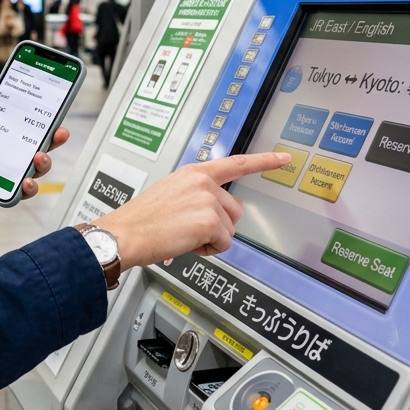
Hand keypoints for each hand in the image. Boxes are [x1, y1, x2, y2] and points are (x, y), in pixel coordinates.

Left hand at [0, 83, 68, 226]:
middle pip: (38, 146)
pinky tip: (26, 182)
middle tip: (60, 133)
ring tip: (39, 157)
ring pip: (35, 170)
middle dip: (54, 139)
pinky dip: (29, 188)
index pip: (24, 126)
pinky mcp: (1, 192)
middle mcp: (5, 154)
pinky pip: (21, 193)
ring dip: (44, 163)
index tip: (54, 110)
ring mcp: (5, 174)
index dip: (42, 119)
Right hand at [95, 153, 291, 269]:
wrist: (125, 233)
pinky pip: (223, 244)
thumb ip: (196, 194)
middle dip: (218, 225)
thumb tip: (214, 211)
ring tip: (182, 236)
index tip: (284, 158)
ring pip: (229, 229)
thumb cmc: (141, 219)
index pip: (236, 163)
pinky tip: (185, 243)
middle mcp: (203, 182)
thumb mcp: (170, 193)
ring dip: (210, 239)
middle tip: (188, 230)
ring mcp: (208, 200)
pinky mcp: (209, 221)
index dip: (263, 161)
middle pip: (235, 210)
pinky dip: (207, 250)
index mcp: (194, 173)